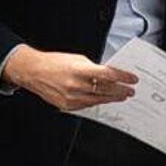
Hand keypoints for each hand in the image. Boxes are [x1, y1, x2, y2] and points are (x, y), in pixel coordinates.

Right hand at [3, 45, 136, 111]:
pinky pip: (89, 105)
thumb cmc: (54, 63)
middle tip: (131, 90)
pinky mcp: (69, 106)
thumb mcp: (77, 59)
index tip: (132, 79)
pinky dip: (98, 101)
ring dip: (113, 98)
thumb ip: (93, 68)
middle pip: (106, 90)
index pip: (108, 75)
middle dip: (121, 90)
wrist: (33, 72)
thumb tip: (109, 75)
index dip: (123, 77)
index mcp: (79, 70)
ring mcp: (73, 98)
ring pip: (99, 100)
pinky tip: (105, 99)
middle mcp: (76, 86)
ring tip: (122, 96)